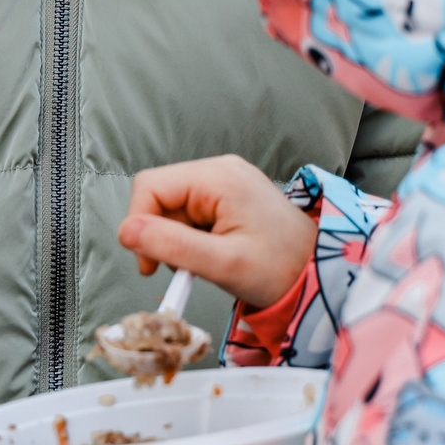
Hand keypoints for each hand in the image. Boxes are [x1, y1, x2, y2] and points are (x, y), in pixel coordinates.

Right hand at [116, 155, 313, 307]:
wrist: (318, 274)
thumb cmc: (280, 269)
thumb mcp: (223, 264)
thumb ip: (173, 246)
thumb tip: (126, 232)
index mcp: (218, 178)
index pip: (149, 186)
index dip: (139, 224)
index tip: (149, 264)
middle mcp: (219, 170)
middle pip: (159, 196)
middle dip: (162, 235)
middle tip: (182, 270)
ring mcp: (225, 181)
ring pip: (172, 207)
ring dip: (177, 240)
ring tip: (205, 263)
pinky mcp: (228, 195)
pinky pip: (191, 212)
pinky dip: (191, 238)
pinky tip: (211, 254)